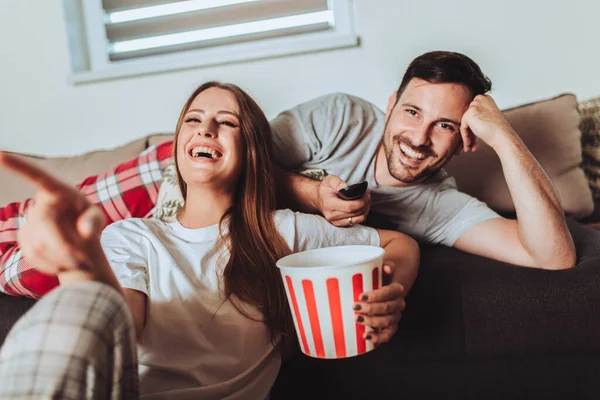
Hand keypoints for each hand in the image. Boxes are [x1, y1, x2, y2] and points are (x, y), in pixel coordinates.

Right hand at [0, 153, 104, 274]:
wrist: (78, 244)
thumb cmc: (89, 224)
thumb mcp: (97, 219)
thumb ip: (94, 221)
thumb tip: (86, 230)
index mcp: (57, 190)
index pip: (37, 176)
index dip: (19, 166)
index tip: (0, 155)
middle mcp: (40, 202)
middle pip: (45, 224)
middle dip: (63, 245)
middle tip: (82, 258)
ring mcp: (28, 220)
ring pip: (39, 243)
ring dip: (61, 256)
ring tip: (78, 259)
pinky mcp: (23, 236)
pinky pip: (34, 254)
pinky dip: (51, 263)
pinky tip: (62, 262)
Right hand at [317, 175, 370, 226]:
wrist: (318, 199)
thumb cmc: (325, 189)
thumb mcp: (329, 180)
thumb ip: (338, 182)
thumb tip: (347, 187)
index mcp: (329, 204)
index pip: (349, 207)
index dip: (361, 201)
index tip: (366, 194)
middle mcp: (332, 215)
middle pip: (355, 213)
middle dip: (365, 204)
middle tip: (368, 195)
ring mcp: (336, 221)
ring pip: (357, 219)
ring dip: (365, 210)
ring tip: (367, 200)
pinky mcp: (340, 224)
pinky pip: (355, 222)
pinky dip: (362, 214)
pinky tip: (363, 207)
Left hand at [353, 262, 405, 344]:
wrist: (387, 287)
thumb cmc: (379, 277)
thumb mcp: (380, 268)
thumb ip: (384, 264)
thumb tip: (387, 268)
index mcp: (397, 289)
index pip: (388, 292)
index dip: (376, 295)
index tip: (361, 296)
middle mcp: (399, 303)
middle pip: (386, 308)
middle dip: (371, 309)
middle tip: (355, 307)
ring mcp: (395, 316)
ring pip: (387, 322)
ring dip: (372, 322)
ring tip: (357, 320)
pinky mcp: (390, 327)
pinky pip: (387, 335)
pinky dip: (378, 338)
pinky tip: (366, 337)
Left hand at [460, 94, 516, 151]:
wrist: (503, 136)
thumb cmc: (498, 130)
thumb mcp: (487, 118)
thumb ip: (477, 116)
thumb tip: (465, 122)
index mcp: (485, 98)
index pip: (473, 112)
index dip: (474, 126)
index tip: (476, 138)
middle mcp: (479, 99)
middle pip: (469, 118)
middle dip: (470, 132)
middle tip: (472, 145)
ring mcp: (474, 106)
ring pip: (465, 124)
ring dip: (468, 137)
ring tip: (470, 147)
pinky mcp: (469, 114)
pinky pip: (463, 128)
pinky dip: (465, 137)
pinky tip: (470, 145)